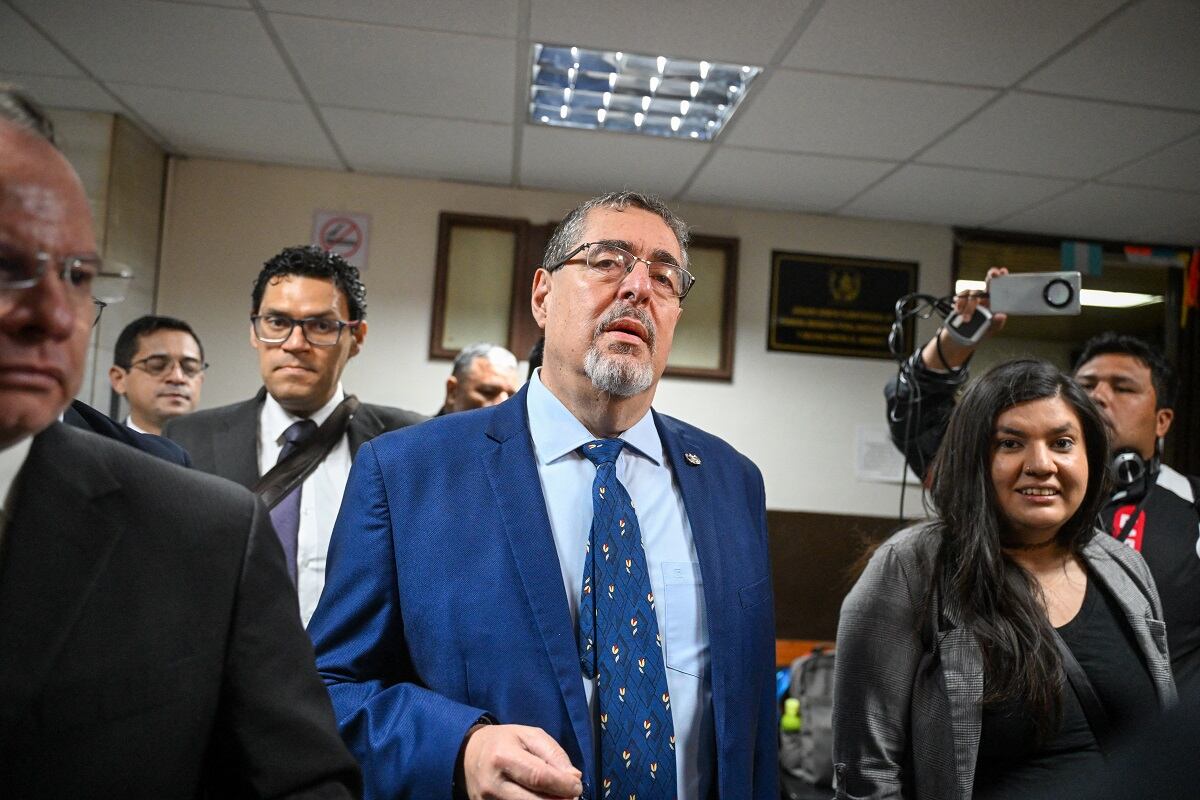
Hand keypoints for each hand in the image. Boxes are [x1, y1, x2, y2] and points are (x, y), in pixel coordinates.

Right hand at [462, 724, 582, 799]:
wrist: (468, 754)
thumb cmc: (504, 742)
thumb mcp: (530, 736)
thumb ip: (554, 754)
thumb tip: (574, 778)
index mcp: (503, 757)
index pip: (539, 777)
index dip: (563, 785)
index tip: (577, 786)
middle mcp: (493, 784)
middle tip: (571, 796)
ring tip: (556, 796)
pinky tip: (541, 799)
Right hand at [923, 266, 1008, 368]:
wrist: (961, 339)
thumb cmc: (979, 334)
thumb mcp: (990, 330)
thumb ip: (996, 323)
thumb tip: (1002, 315)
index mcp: (994, 303)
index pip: (999, 289)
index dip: (1001, 279)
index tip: (1003, 272)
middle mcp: (984, 299)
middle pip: (987, 283)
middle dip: (991, 276)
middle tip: (993, 274)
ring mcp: (972, 299)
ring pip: (972, 292)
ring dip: (969, 303)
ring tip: (966, 319)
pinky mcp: (960, 302)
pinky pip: (960, 297)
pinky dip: (959, 304)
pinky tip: (958, 311)